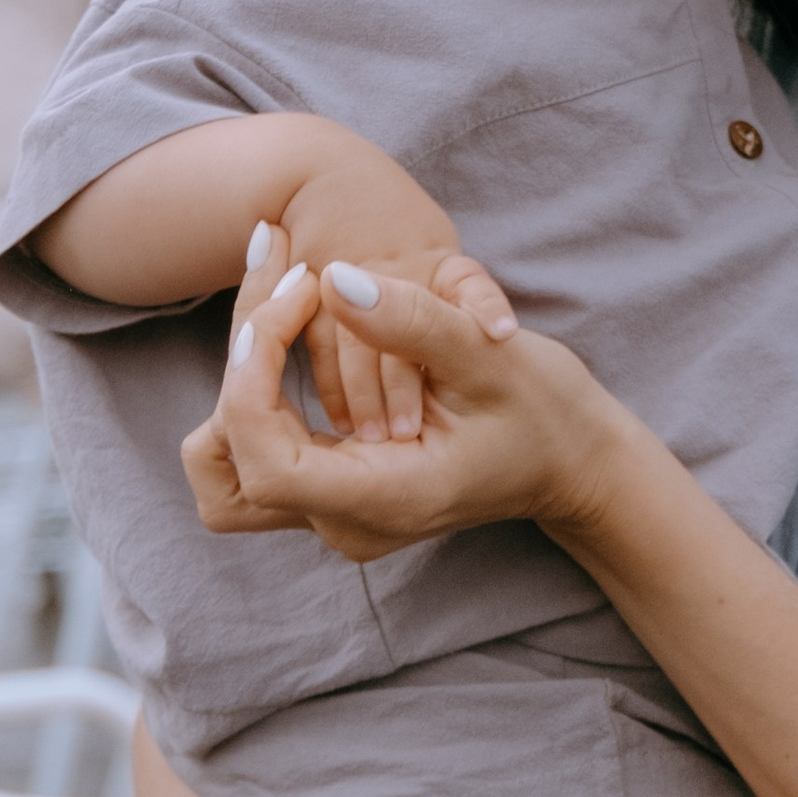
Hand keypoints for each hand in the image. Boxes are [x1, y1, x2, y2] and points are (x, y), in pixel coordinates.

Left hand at [181, 227, 620, 562]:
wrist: (573, 463)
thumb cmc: (545, 412)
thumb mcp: (489, 357)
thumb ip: (410, 321)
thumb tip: (330, 279)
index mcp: (381, 501)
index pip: (262, 456)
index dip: (252, 372)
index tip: (299, 292)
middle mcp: (343, 523)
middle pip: (224, 460)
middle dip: (240, 361)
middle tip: (288, 273)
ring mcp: (331, 513)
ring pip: (225, 458)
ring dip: (238, 372)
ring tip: (282, 291)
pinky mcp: (329, 489)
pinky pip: (258, 441)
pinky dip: (257, 379)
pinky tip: (291, 311)